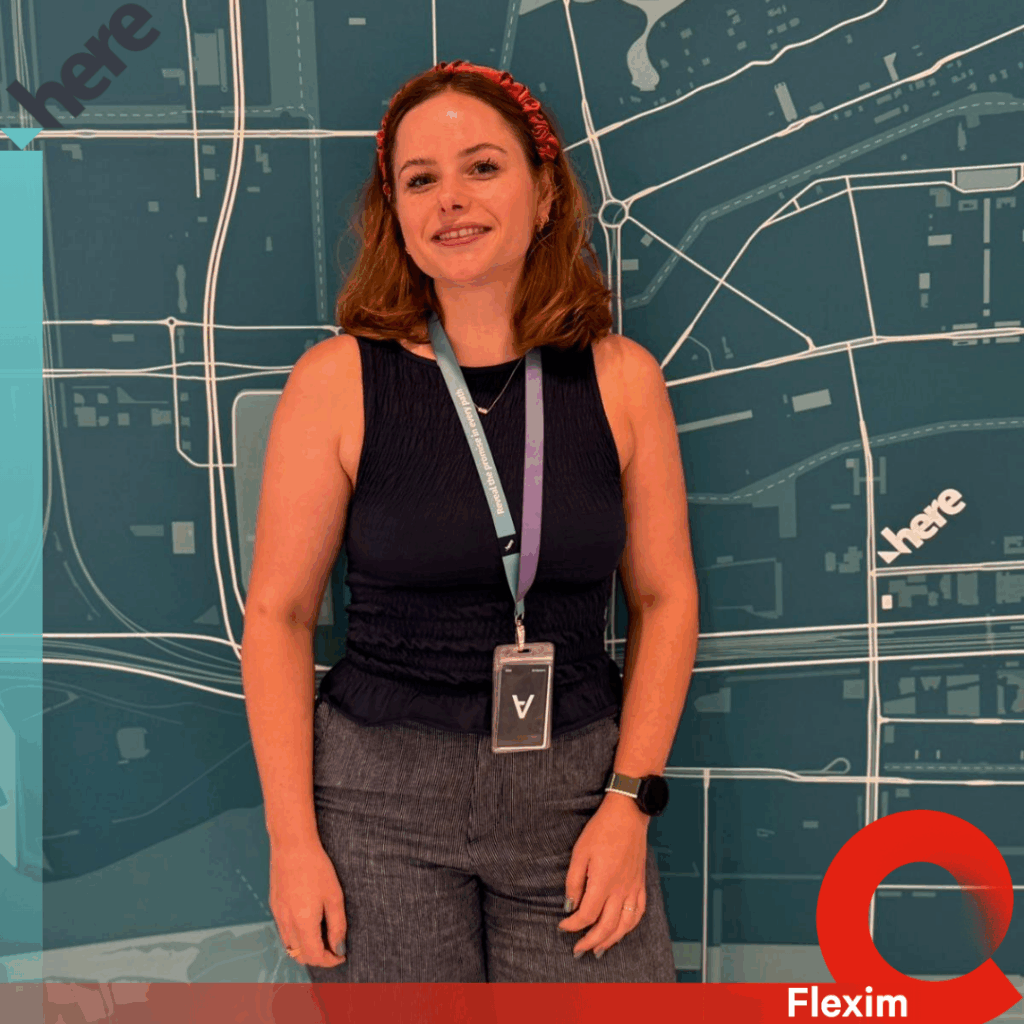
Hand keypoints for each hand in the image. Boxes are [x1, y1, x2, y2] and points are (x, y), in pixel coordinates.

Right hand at [269, 841, 346, 967]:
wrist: (292, 845)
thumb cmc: (317, 868)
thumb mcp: (334, 896)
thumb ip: (337, 925)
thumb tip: (339, 948)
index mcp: (303, 922)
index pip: (314, 956)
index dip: (329, 961)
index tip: (341, 956)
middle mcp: (286, 923)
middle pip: (299, 955)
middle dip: (318, 957)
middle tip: (333, 947)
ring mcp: (277, 915)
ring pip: (290, 946)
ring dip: (305, 948)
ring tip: (322, 936)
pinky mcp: (273, 906)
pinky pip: (283, 932)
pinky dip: (296, 937)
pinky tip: (308, 922)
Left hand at [557, 794, 649, 957]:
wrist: (628, 814)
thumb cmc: (601, 829)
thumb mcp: (579, 852)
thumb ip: (574, 882)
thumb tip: (570, 906)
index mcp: (603, 882)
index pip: (587, 915)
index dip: (572, 925)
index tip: (562, 925)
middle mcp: (621, 889)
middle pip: (607, 927)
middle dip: (590, 941)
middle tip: (578, 949)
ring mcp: (633, 888)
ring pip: (625, 925)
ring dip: (611, 940)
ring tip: (598, 948)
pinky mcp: (641, 883)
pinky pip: (639, 913)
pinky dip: (630, 927)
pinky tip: (621, 930)